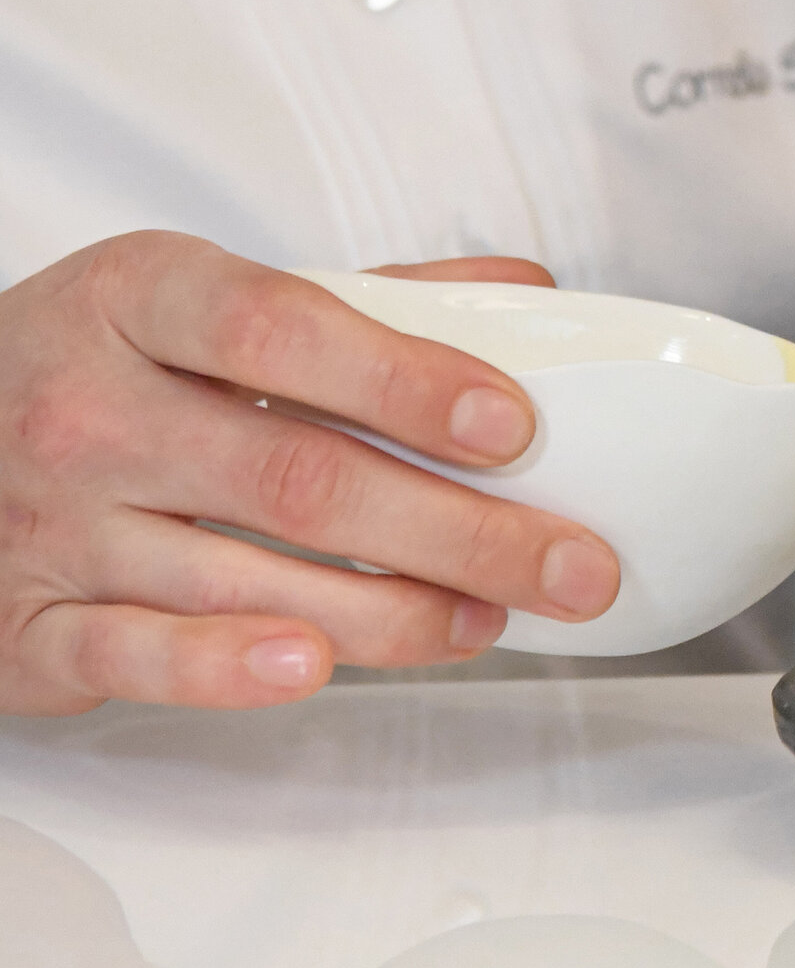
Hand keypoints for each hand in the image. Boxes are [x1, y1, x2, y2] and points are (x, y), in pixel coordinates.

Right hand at [0, 237, 622, 715]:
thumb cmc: (80, 364)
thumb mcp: (191, 299)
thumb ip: (357, 299)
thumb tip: (517, 298)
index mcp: (141, 297)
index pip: (286, 330)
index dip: (406, 378)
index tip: (513, 422)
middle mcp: (92, 408)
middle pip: (300, 473)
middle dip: (459, 527)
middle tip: (568, 561)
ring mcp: (55, 523)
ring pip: (247, 576)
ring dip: (392, 610)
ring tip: (492, 617)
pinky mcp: (27, 629)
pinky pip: (138, 655)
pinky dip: (229, 669)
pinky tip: (317, 666)